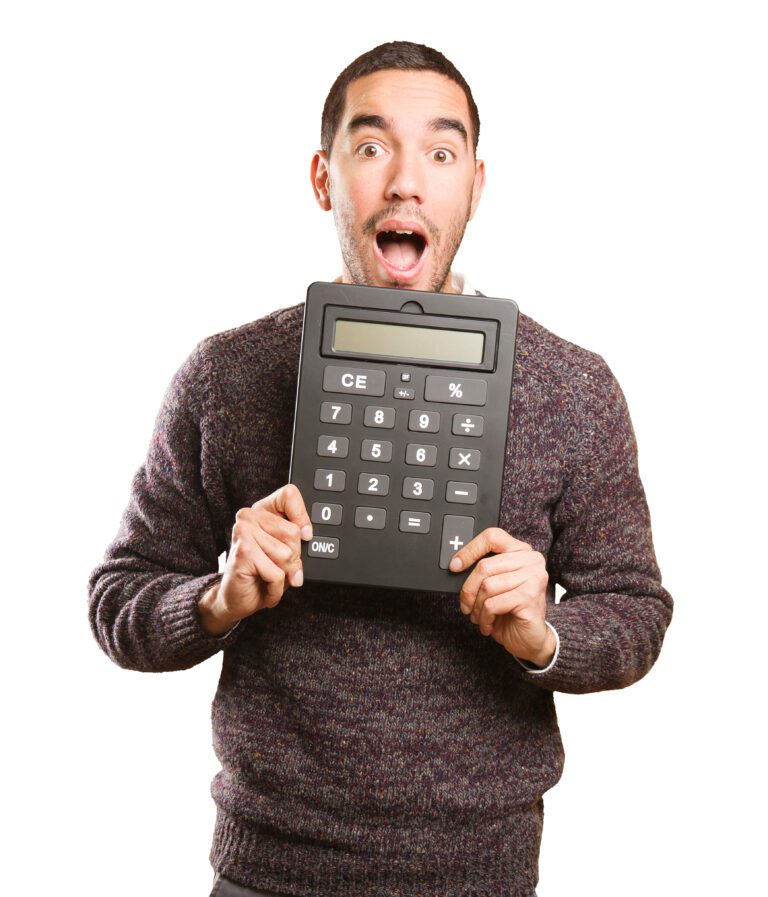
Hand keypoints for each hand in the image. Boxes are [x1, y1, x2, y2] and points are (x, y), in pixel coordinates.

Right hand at [215, 483, 312, 623]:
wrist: (237, 599)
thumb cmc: (262, 574)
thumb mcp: (286, 552)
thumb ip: (297, 539)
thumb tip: (307, 534)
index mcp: (262, 511)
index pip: (289, 495)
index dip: (302, 516)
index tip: (305, 535)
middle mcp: (249, 516)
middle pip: (294, 532)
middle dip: (293, 558)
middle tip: (280, 567)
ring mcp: (243, 532)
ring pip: (286, 554)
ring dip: (284, 575)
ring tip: (270, 577)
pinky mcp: (243, 551)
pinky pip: (277, 573)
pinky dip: (275, 588)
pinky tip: (265, 587)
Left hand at [450, 527, 554, 665]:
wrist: (530, 639)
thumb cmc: (510, 610)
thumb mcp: (495, 586)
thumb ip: (483, 572)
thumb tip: (456, 565)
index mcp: (521, 551)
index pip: (492, 537)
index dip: (470, 550)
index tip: (455, 566)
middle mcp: (531, 560)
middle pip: (485, 566)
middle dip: (468, 589)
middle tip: (465, 604)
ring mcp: (533, 578)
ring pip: (487, 586)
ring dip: (477, 607)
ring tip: (478, 617)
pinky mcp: (530, 597)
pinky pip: (493, 604)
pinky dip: (485, 617)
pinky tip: (488, 624)